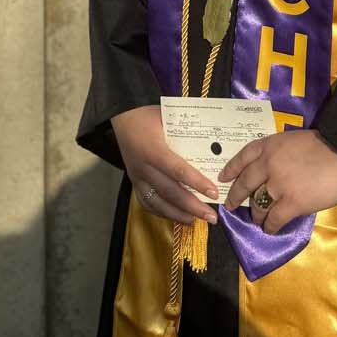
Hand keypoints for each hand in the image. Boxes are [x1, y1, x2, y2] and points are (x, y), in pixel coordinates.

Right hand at [111, 105, 219, 226]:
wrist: (123, 117)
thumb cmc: (148, 116)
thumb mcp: (169, 119)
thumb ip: (187, 134)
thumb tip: (213, 147)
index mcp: (154, 150)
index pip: (178, 170)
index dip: (197, 183)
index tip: (213, 192)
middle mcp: (144, 167)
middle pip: (170, 192)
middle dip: (192, 207)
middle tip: (212, 216)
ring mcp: (137, 177)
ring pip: (158, 202)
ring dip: (178, 214)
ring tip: (196, 221)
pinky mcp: (133, 182)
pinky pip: (147, 203)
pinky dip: (162, 212)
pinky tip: (176, 216)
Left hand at [218, 128, 336, 233]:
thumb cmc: (328, 145)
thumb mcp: (296, 140)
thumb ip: (282, 153)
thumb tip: (276, 169)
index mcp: (271, 145)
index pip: (243, 156)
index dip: (231, 168)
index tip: (223, 178)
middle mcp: (269, 164)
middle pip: (245, 183)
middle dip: (235, 196)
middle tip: (230, 204)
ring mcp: (278, 185)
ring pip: (257, 204)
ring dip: (255, 214)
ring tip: (256, 220)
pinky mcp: (292, 203)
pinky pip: (274, 219)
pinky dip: (270, 226)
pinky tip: (270, 229)